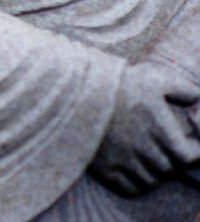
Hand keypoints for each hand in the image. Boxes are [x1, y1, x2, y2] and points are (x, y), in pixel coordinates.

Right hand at [92, 61, 199, 195]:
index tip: (191, 144)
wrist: (76, 88)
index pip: (187, 156)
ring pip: (151, 180)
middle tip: (170, 149)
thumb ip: (185, 89)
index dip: (195, 152)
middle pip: (169, 169)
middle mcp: (140, 146)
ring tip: (153, 158)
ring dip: (157, 173)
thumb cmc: (120, 82)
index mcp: (156, 125)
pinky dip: (138, 183)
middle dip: (174, 161)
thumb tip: (198, 102)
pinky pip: (130, 188)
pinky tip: (136, 167)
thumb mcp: (155, 77)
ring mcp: (121, 159)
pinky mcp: (104, 167)